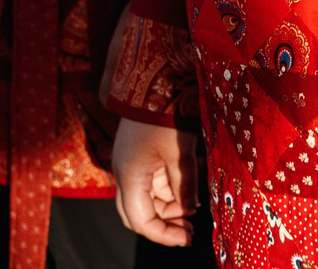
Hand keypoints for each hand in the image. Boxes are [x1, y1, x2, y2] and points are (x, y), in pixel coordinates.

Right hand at [110, 118, 200, 246]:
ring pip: (146, 199)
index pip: (140, 221)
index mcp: (129, 175)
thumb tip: (190, 209)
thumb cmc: (165, 113)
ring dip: (167, 209)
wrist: (156, 78)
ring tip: (193, 211)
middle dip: (163, 225)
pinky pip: (152, 184)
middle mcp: (125, 172)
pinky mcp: (140, 155)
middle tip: (189, 231)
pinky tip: (186, 194)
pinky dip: (168, 193)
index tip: (187, 238)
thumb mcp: (180, 152)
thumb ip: (185, 186)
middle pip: (137, 213)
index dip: (163, 235)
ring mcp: (131, 163)